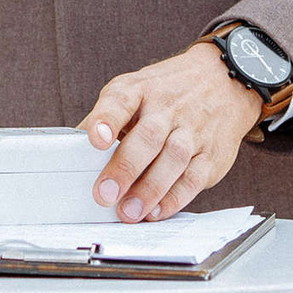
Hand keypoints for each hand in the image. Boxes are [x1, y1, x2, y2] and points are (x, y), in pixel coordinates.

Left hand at [78, 42, 264, 222]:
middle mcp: (168, 108)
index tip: (94, 139)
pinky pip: (194, 177)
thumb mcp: (134, 90)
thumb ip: (105, 118)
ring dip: (149, 189)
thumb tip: (70, 148)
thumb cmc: (166, 93)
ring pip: (173, 159)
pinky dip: (175, 198)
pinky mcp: (211, 154)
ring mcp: (193, 130)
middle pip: (148, 136)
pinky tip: (156, 211)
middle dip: (125, 167)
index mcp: (141, 90)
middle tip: (104, 194)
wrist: (222, 81)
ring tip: (128, 212)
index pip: (121, 100)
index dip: (107, 119)